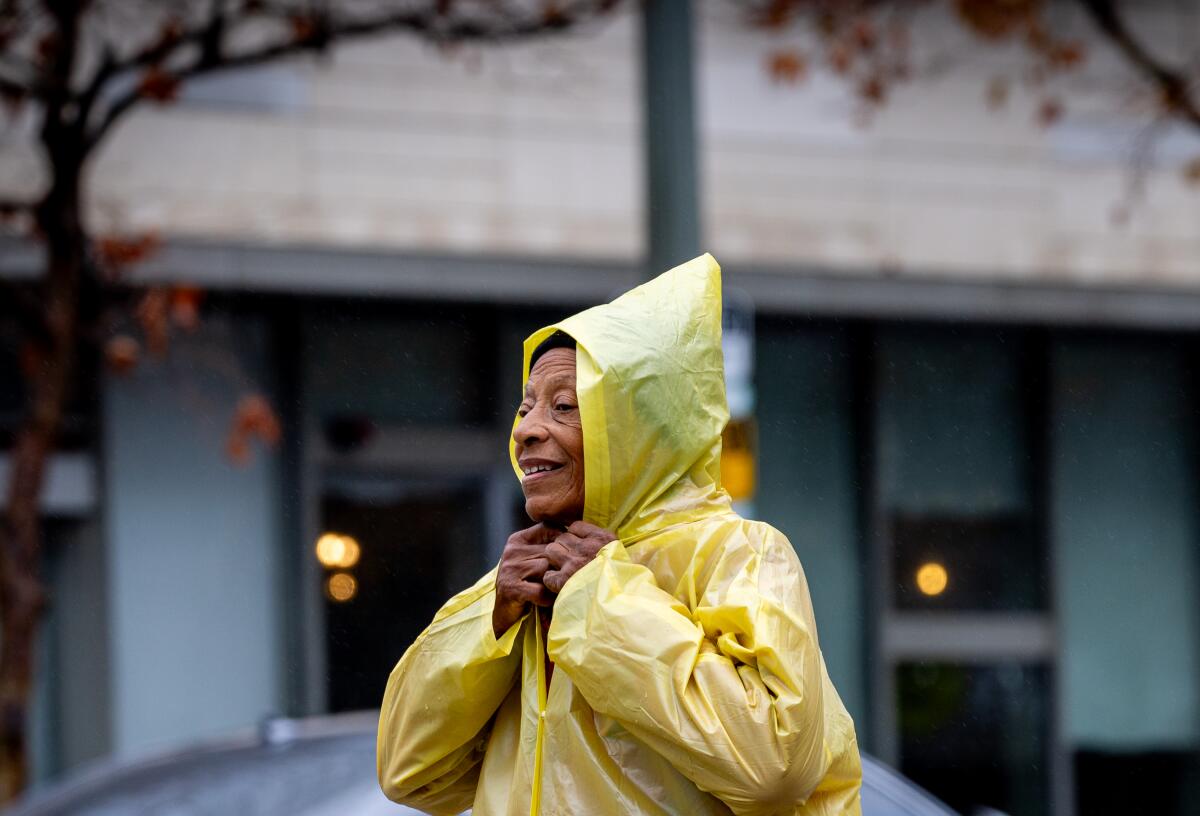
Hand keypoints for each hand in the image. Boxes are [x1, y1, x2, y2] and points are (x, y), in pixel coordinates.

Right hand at [493, 523, 557, 638]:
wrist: (505, 612)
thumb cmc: (526, 584)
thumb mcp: (533, 559)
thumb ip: (549, 545)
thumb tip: (577, 535)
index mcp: (518, 540)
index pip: (548, 528)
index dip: (563, 541)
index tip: (568, 555)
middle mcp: (512, 551)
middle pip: (550, 551)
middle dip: (559, 567)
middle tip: (560, 579)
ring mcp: (510, 569)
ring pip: (547, 569)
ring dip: (553, 583)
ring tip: (550, 591)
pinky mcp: (512, 588)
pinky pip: (541, 590)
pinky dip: (546, 599)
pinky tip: (543, 601)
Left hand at [542, 521, 617, 593]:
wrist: (621, 599)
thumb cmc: (622, 578)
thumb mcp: (619, 553)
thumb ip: (604, 544)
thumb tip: (588, 540)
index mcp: (601, 539)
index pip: (575, 527)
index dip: (574, 536)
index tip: (577, 545)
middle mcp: (585, 548)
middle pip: (561, 538)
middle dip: (563, 547)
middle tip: (569, 559)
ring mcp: (573, 563)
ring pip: (551, 550)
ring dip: (554, 559)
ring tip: (563, 569)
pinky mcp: (564, 581)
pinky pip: (548, 574)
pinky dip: (551, 579)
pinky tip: (559, 583)